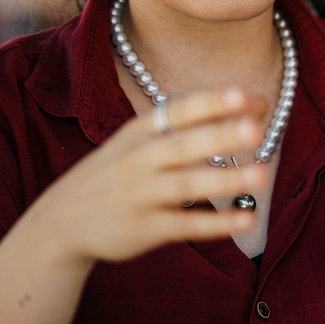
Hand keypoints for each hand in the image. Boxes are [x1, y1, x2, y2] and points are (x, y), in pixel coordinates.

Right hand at [26, 89, 272, 265]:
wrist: (62, 221)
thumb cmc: (118, 172)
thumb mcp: (139, 140)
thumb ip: (191, 124)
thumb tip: (255, 103)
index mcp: (139, 132)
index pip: (178, 111)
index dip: (211, 103)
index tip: (245, 95)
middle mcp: (137, 160)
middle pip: (182, 146)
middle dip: (218, 136)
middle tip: (256, 129)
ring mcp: (139, 195)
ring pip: (186, 186)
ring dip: (224, 180)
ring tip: (263, 175)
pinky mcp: (143, 229)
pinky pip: (184, 225)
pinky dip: (216, 223)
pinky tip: (246, 219)